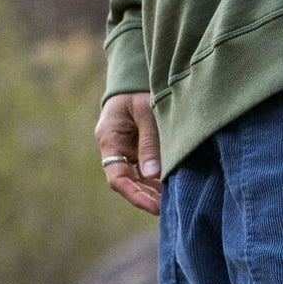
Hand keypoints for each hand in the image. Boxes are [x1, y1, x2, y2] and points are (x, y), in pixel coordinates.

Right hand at [96, 92, 162, 215]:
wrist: (135, 74)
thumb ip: (149, 143)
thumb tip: (153, 175)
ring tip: (173, 200)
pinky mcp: (135, 147)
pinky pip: (143, 169)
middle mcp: (113, 148)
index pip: (117, 178)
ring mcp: (124, 148)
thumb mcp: (147, 112)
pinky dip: (156, 179)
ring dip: (152, 190)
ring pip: (136, 178)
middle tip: (170, 208)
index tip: (155, 206)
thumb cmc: (139, 89)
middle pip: (127, 182)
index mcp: (110, 139)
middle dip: (147, 197)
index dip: (135, 196)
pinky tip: (171, 186)